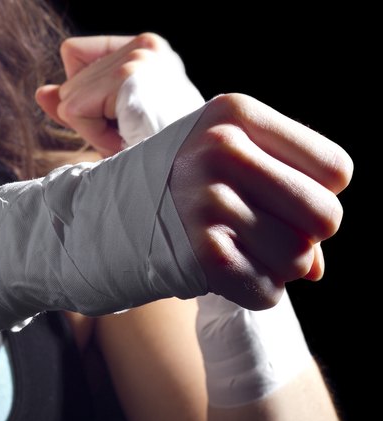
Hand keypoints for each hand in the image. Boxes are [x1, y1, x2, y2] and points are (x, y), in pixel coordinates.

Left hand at [36, 33, 202, 156]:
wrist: (188, 177)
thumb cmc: (156, 156)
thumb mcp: (110, 125)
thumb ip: (74, 104)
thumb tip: (42, 92)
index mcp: (147, 49)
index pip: (74, 54)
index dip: (84, 95)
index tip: (122, 118)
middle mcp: (145, 45)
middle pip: (69, 80)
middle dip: (90, 118)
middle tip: (132, 134)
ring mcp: (137, 58)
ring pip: (68, 97)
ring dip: (93, 130)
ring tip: (132, 137)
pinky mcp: (127, 78)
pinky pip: (75, 110)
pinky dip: (94, 136)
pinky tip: (128, 139)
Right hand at [171, 93, 352, 308]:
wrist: (101, 217)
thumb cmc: (179, 187)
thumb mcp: (225, 158)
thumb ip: (286, 198)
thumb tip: (317, 268)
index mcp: (234, 112)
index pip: (336, 169)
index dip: (315, 192)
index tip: (273, 198)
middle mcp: (222, 149)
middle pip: (327, 216)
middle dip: (305, 237)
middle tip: (262, 232)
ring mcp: (208, 201)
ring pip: (301, 261)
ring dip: (275, 268)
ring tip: (235, 250)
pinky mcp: (200, 252)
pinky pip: (267, 291)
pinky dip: (251, 291)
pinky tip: (220, 271)